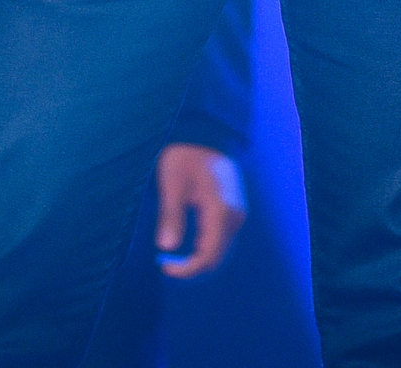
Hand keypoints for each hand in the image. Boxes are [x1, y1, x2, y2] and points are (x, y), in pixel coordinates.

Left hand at [153, 142, 246, 277]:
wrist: (207, 131)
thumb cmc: (186, 154)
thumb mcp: (172, 181)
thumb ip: (170, 215)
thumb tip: (166, 248)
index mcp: (220, 211)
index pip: (207, 256)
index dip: (186, 269)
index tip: (164, 266)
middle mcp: (234, 216)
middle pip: (215, 257)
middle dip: (191, 266)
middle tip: (165, 263)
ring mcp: (236, 212)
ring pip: (219, 249)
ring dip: (198, 256)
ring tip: (172, 254)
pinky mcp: (233, 209)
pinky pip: (220, 237)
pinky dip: (204, 246)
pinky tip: (186, 241)